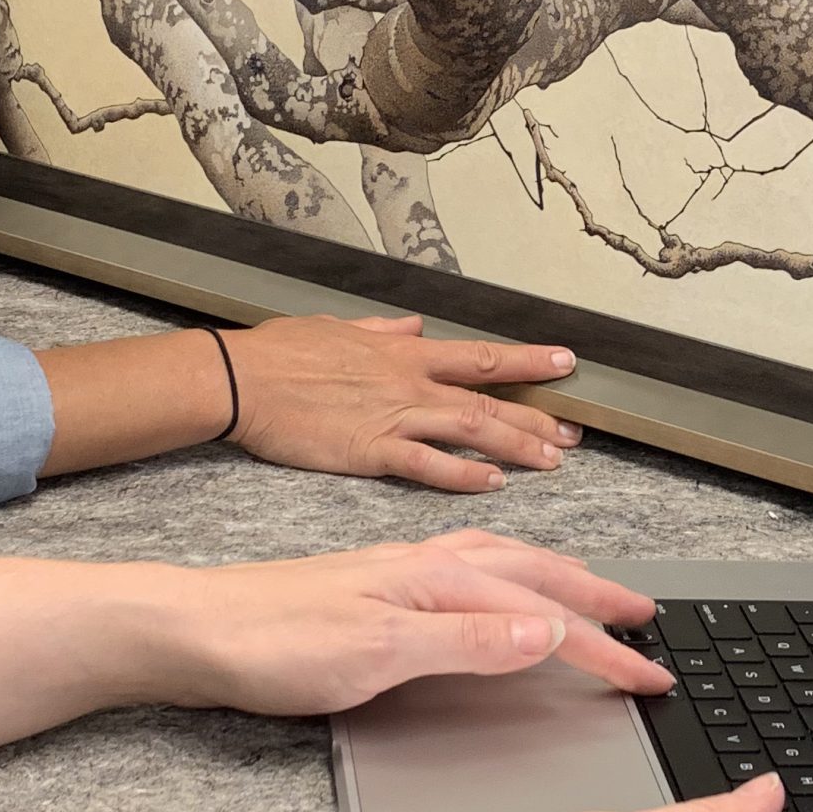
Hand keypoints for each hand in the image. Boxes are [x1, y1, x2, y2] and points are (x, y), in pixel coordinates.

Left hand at [151, 529, 673, 714]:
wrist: (189, 630)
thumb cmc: (270, 641)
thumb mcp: (377, 653)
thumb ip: (467, 642)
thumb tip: (548, 634)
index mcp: (436, 577)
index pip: (542, 616)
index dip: (601, 648)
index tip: (648, 675)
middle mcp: (425, 564)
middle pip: (534, 575)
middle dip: (596, 599)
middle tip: (648, 625)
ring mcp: (400, 572)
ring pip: (504, 564)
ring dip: (558, 579)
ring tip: (594, 596)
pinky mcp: (377, 588)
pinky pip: (469, 569)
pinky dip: (509, 575)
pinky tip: (500, 590)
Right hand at [225, 314, 584, 492]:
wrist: (239, 378)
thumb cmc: (278, 353)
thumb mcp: (337, 329)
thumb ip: (381, 333)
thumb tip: (412, 327)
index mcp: (402, 354)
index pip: (482, 357)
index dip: (528, 360)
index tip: (564, 363)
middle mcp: (409, 382)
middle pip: (489, 399)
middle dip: (536, 416)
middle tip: (573, 432)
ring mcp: (393, 416)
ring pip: (471, 430)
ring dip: (515, 446)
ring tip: (551, 461)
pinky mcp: (370, 450)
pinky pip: (427, 465)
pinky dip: (462, 474)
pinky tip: (491, 485)